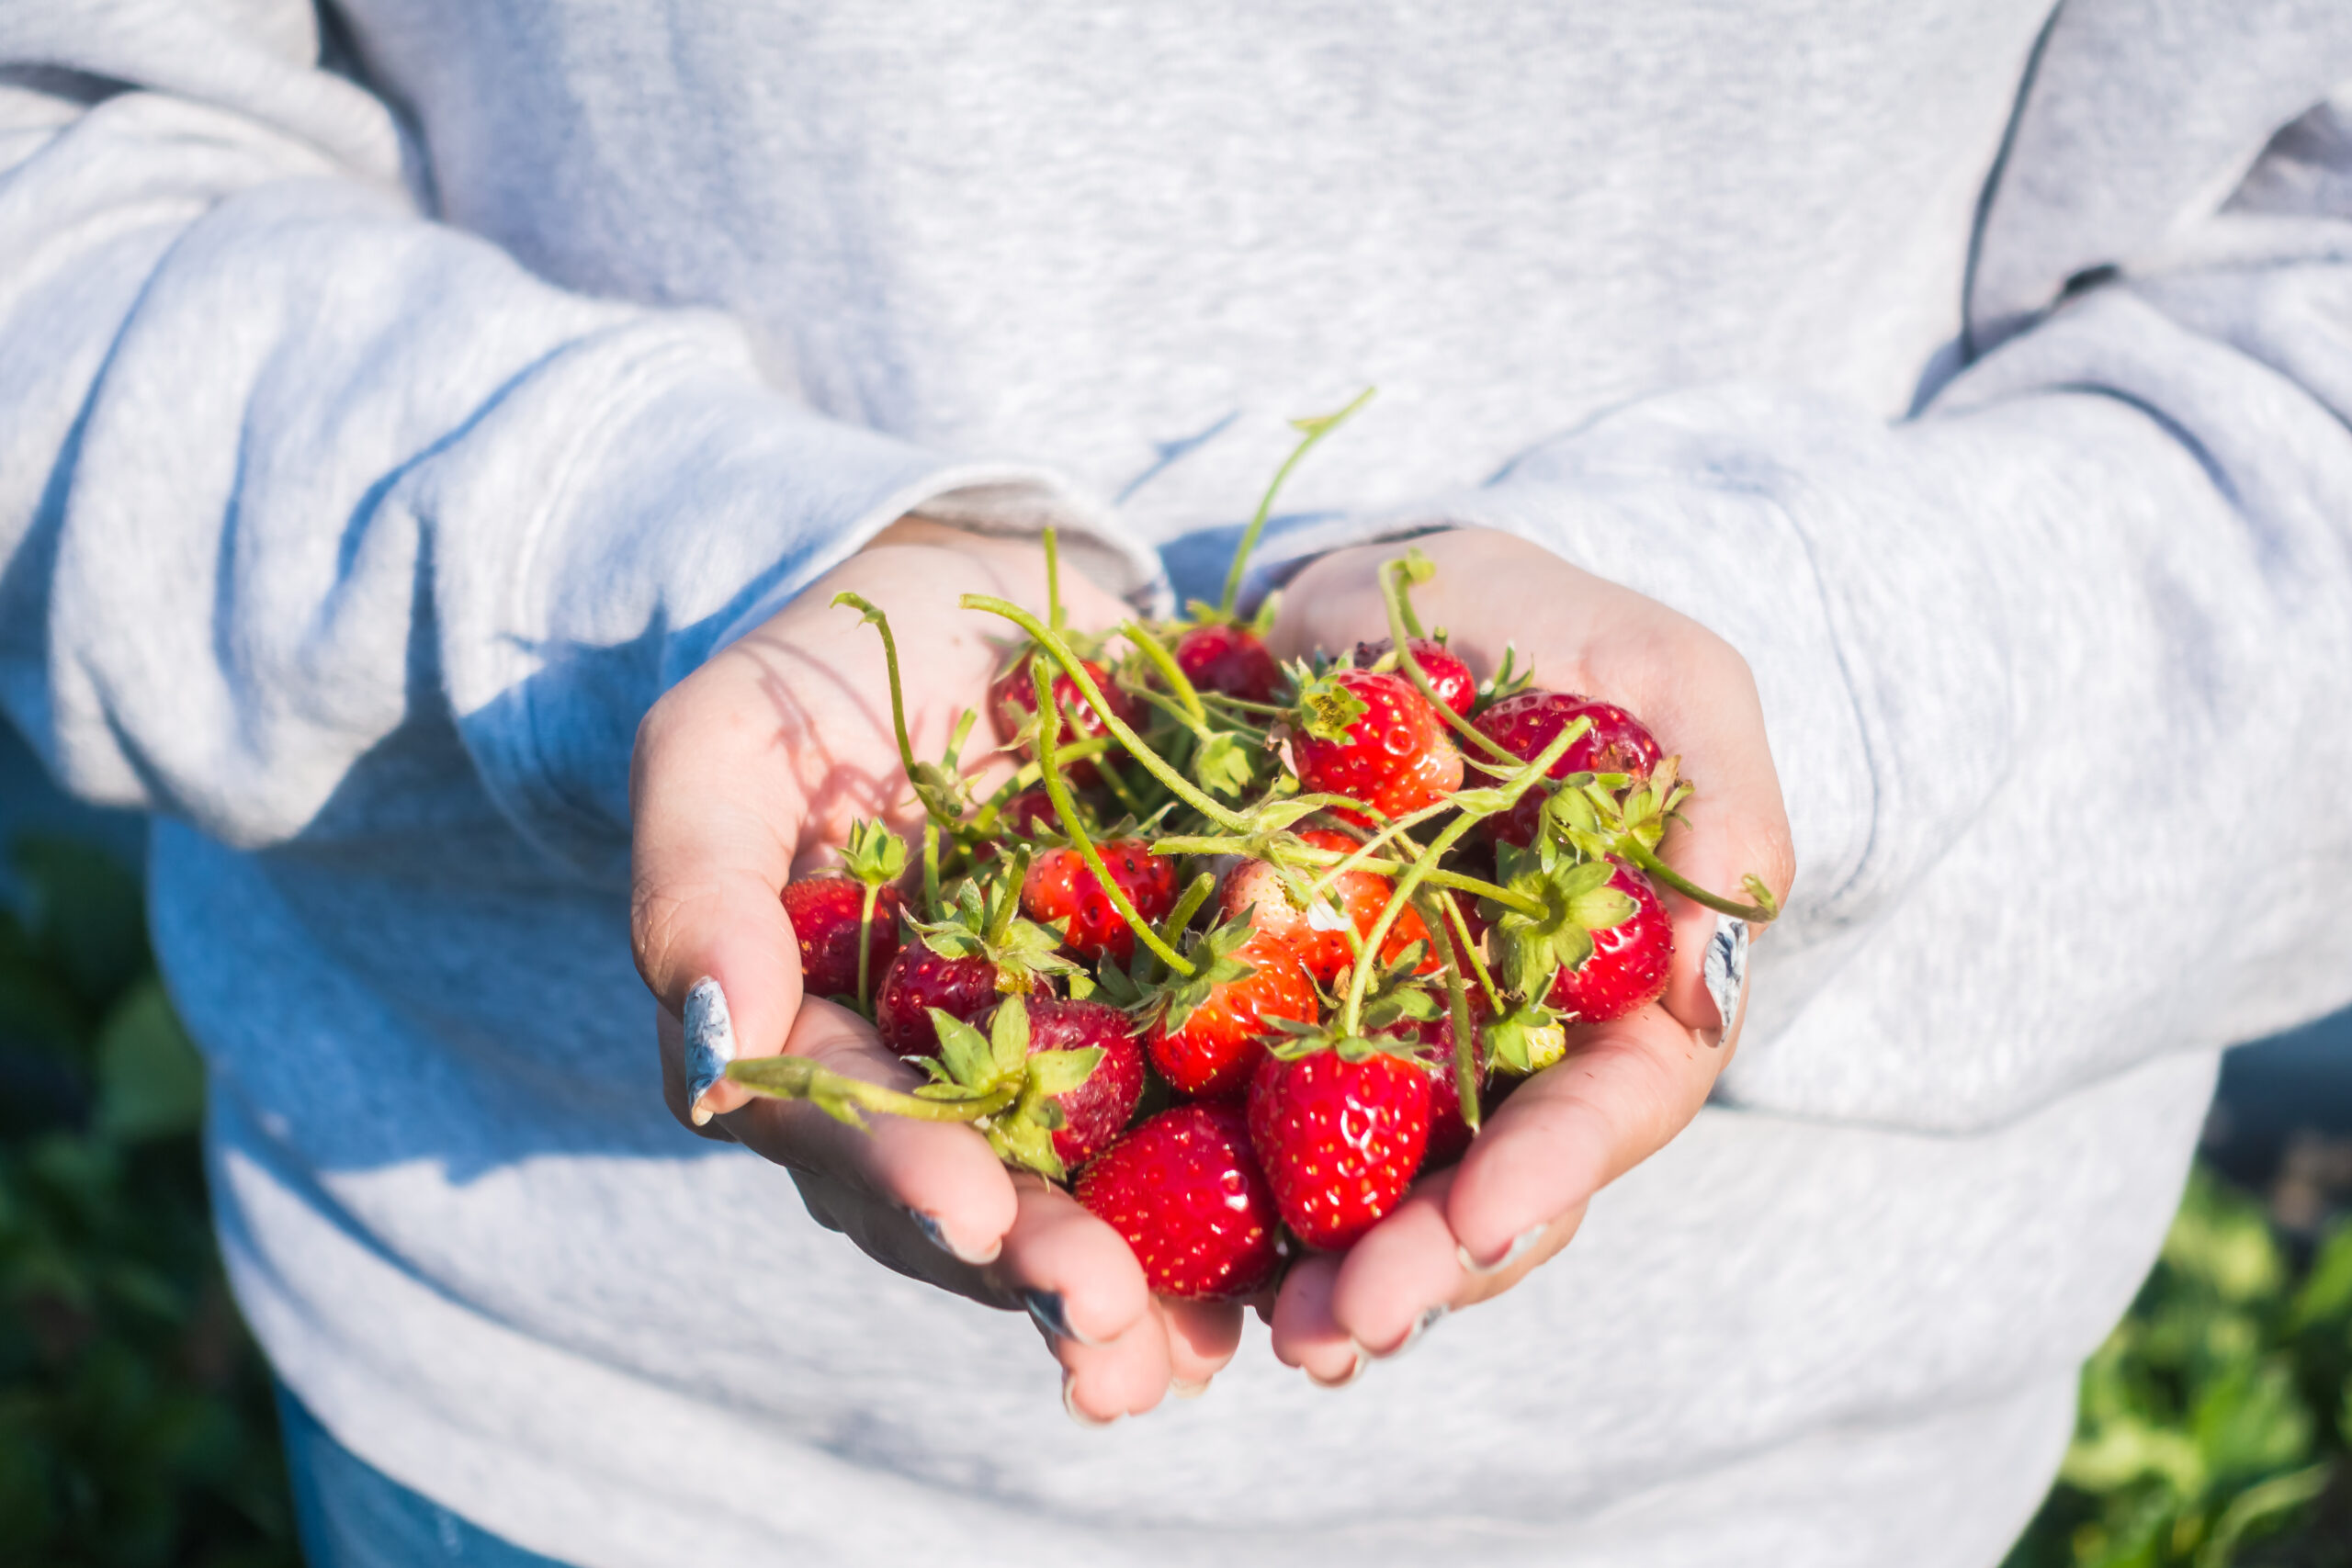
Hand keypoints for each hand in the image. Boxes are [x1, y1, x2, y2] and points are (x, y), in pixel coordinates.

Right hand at [629, 520, 1240, 1419]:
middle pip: (984, 1205)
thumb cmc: (811, 677)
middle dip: (1046, 1272)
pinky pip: (1216, 1117)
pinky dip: (1257, 1189)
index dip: (907, 1180)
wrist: (963, 595)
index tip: (970, 1213)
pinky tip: (1304, 1253)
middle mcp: (940, 1086)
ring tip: (1200, 1349)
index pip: (851, 1134)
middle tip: (1108, 1324)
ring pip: (1100, 1199)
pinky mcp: (1173, 1018)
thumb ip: (696, 894)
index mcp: (821, 1048)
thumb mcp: (719, 750)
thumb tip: (713, 1059)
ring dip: (1150, 1285)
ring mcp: (1062, 1062)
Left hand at [1258, 526, 1795, 1382]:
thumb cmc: (1549, 631)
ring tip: (1274, 1336)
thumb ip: (1716, 797)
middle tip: (1343, 1328)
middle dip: (1424, 1267)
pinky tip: (1175, 1269)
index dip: (1550, 1170)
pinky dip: (1223, 1205)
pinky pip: (1255, 1132)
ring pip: (1378, 1194)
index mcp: (1623, 989)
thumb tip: (1714, 980)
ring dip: (1331, 1275)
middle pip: (1489, 1191)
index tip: (1478, 1220)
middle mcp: (1514, 1050)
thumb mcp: (1664, 677)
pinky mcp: (1280, 1027)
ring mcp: (1397, 1052)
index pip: (1607, 1105)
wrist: (1384, 600)